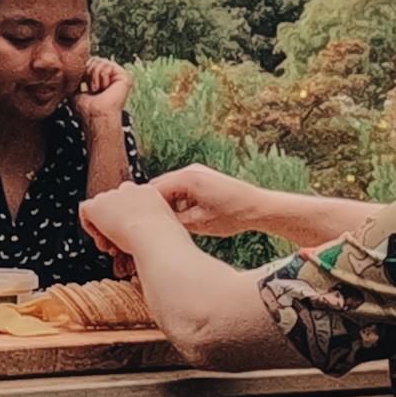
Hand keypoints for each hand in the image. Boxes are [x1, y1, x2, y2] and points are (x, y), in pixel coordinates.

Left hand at [71, 56, 129, 127]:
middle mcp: (111, 76)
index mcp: (101, 79)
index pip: (90, 62)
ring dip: (94, 76)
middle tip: (92, 88)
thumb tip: (73, 70)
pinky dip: (102, 76)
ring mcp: (118, 76)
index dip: (84, 70)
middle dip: (88, 72)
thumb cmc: (86, 107)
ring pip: (100, 61)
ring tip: (97, 89)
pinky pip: (107, 65)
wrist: (95, 114)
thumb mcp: (75, 90)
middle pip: (95, 59)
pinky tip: (105, 88)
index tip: (83, 84)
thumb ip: (76, 79)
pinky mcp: (124, 76)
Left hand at [81, 180, 188, 266]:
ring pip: (101, 210)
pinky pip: (85, 212)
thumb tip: (157, 240)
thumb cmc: (167, 242)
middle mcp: (130, 189)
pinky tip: (102, 241)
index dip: (131, 223)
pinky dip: (90, 227)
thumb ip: (158, 227)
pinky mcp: (96, 205)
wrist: (155, 238)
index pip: (133, 205)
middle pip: (116, 206)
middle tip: (121, 246)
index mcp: (150, 193)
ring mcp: (112, 196)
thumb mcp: (170, 229)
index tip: (134, 239)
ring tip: (113, 248)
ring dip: (104, 230)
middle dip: (116, 226)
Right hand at [145, 163, 274, 236]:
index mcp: (187, 179)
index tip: (137, 224)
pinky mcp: (202, 178)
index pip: (153, 191)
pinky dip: (176, 201)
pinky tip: (179, 217)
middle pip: (159, 187)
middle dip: (153, 205)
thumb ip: (174, 221)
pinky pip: (180, 188)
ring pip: (169, 188)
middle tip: (147, 225)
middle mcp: (190, 170)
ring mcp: (196, 172)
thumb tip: (155, 224)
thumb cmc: (232, 215)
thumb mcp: (199, 223)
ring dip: (165, 204)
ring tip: (164, 223)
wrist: (258, 207)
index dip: (144, 208)